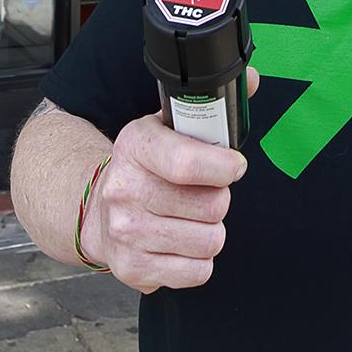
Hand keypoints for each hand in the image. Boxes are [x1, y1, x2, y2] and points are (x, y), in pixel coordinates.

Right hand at [82, 68, 259, 292]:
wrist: (97, 211)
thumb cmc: (147, 168)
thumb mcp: (167, 128)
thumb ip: (212, 107)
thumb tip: (254, 79)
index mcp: (135, 146)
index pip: (187, 162)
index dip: (224, 167)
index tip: (234, 167)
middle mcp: (124, 190)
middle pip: (211, 206)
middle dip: (218, 201)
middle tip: (201, 195)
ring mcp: (125, 233)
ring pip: (210, 241)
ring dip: (210, 232)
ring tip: (190, 220)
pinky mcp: (132, 269)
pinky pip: (198, 272)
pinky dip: (198, 261)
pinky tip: (181, 245)